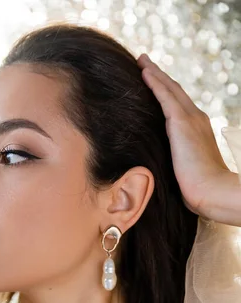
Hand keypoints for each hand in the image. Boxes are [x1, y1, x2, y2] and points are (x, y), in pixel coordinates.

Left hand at [137, 54, 240, 225]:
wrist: (211, 191)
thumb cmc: (197, 189)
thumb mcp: (183, 170)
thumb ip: (174, 161)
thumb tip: (156, 165)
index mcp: (196, 130)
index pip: (178, 106)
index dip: (165, 92)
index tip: (153, 82)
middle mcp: (195, 119)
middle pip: (174, 92)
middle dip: (159, 76)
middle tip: (144, 63)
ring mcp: (190, 119)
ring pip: (169, 89)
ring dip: (154, 73)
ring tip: (141, 61)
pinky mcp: (181, 123)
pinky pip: (165, 97)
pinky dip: (155, 83)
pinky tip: (144, 72)